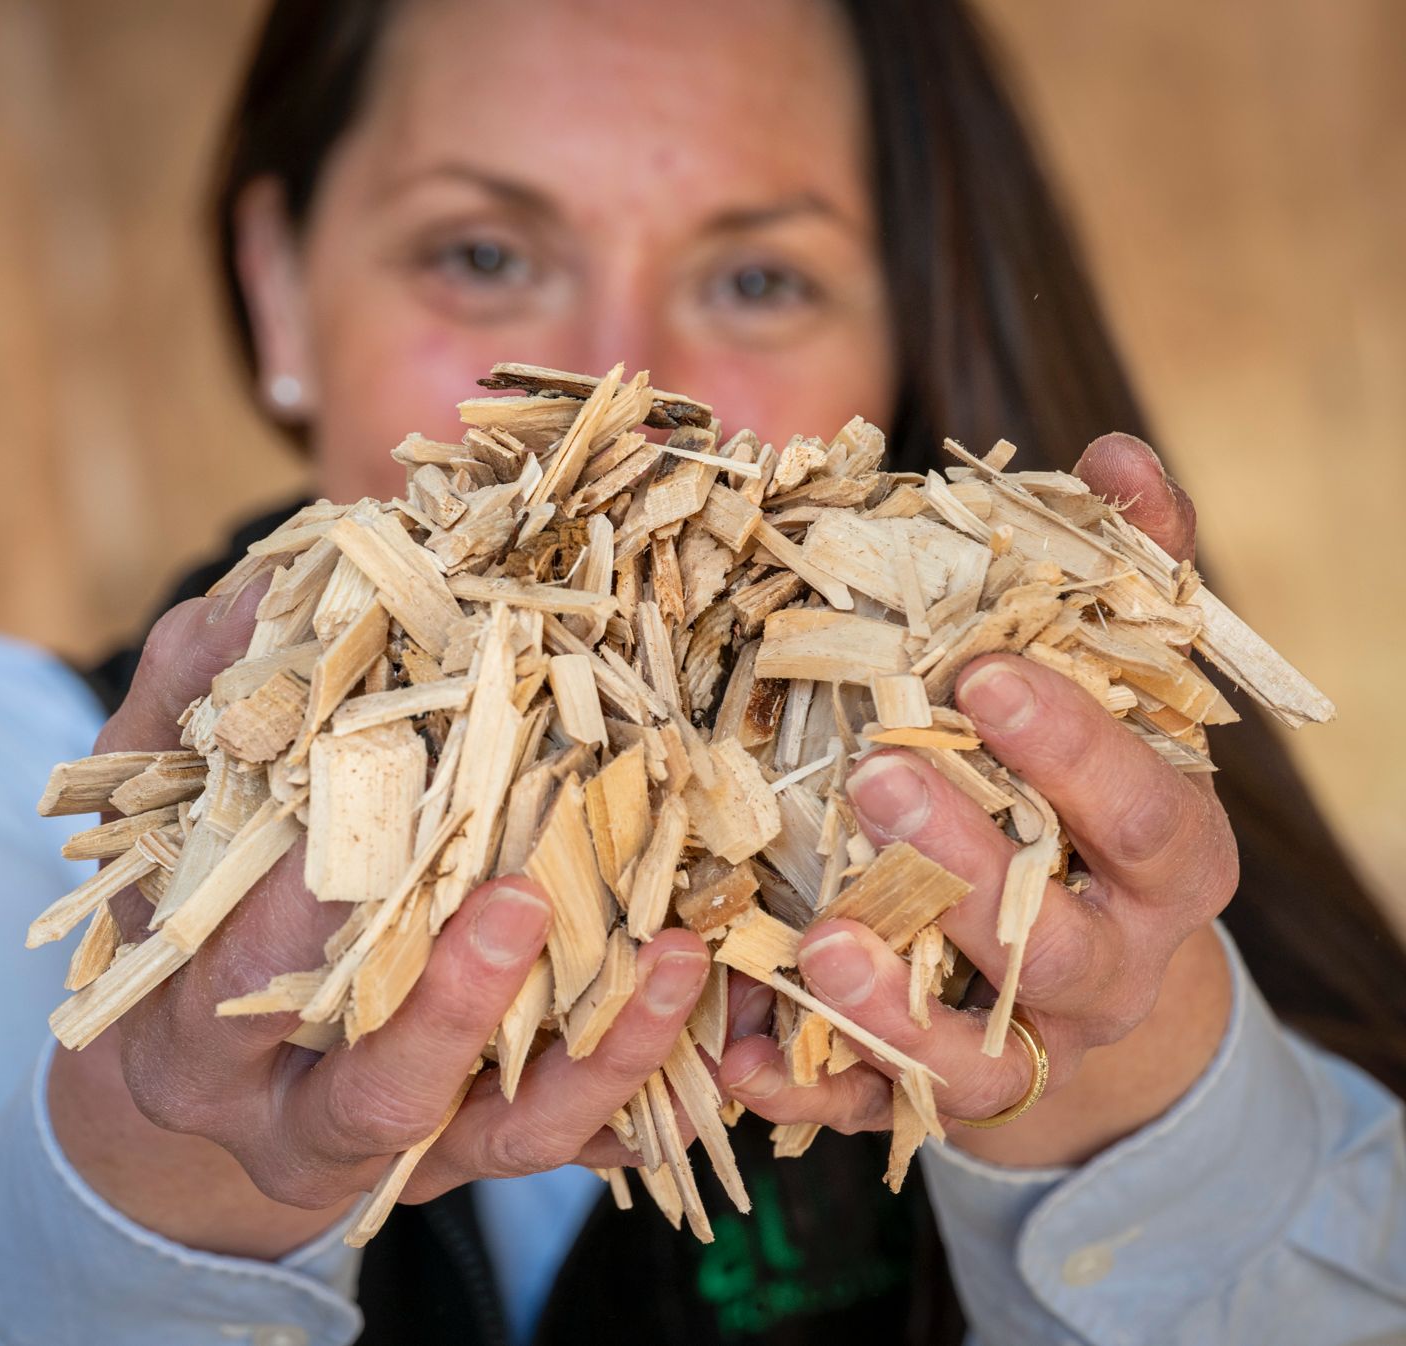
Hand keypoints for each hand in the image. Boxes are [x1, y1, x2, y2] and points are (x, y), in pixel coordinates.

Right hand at [49, 585, 710, 1258]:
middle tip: (518, 896)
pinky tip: (688, 1020)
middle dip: (449, 1000)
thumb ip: (192, 703)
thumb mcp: (169, 811)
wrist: (210, 1097)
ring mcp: (391, 1153)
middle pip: (372, 1088)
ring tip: (667, 954)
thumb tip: (259, 595)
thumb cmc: (193, 915)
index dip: (291, 910)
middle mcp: (285, 1118)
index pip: (237, 981)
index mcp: (191, 1032)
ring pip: (499, 1139)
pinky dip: (629, 1089)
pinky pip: (557, 1145)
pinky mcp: (470, 1161)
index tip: (364, 809)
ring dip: (589, 1056)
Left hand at [717, 435, 1237, 1167]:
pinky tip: (737, 1058)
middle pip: (1054, 940)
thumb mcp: (1126, 697)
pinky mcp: (937, 1096)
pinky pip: (874, 1110)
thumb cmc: (1092, 808)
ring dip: (890, 1006)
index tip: (985, 676)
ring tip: (815, 943)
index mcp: (1164, 862)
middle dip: (970, 868)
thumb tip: (1108, 456)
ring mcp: (1022, 1044)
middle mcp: (1105, 965)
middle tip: (882, 779)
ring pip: (970, 1052)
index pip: (1143, 812)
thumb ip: (1125, 581)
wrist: (1096, 986)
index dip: (1075, 752)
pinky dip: (809, 1086)